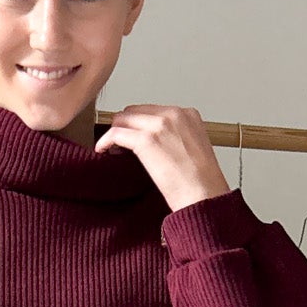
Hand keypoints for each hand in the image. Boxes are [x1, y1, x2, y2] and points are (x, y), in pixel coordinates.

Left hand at [93, 102, 232, 212]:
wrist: (204, 195)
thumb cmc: (201, 183)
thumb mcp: (193, 150)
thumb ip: (175, 138)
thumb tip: (155, 143)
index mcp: (188, 114)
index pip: (153, 110)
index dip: (140, 124)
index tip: (133, 136)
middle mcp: (174, 114)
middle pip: (136, 110)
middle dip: (126, 125)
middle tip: (120, 143)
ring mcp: (159, 125)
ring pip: (123, 118)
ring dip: (115, 132)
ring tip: (113, 149)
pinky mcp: (146, 140)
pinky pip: (116, 133)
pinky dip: (106, 140)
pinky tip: (103, 149)